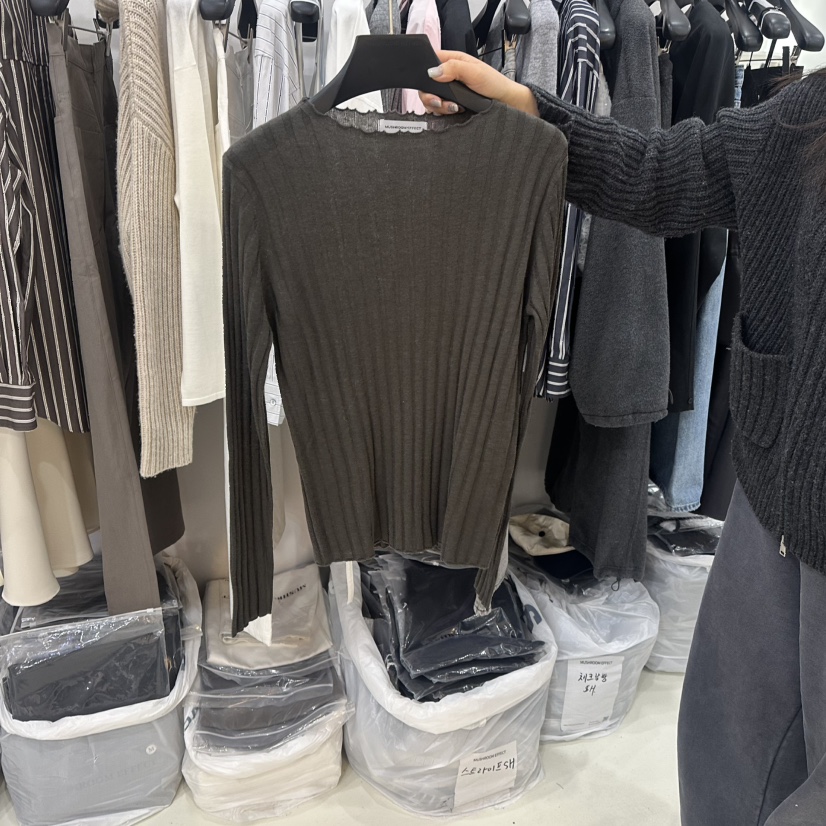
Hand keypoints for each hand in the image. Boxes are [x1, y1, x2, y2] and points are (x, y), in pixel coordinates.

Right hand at [419, 51, 538, 115]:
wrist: (505, 102)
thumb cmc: (493, 83)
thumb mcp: (474, 72)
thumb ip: (454, 68)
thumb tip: (433, 72)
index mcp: (452, 61)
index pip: (429, 61)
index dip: (424, 72)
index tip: (429, 84)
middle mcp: (448, 75)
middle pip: (426, 85)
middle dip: (430, 96)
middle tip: (440, 102)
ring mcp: (449, 91)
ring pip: (431, 99)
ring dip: (438, 106)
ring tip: (454, 108)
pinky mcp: (451, 104)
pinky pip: (439, 110)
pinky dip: (443, 113)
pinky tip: (455, 111)